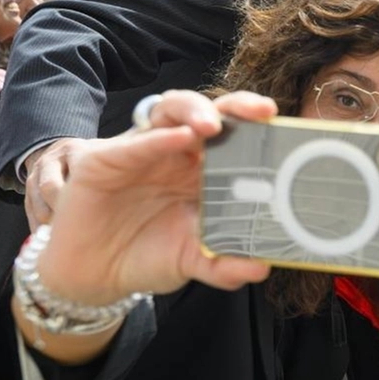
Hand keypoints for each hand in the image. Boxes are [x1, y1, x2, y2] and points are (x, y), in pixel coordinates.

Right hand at [32, 90, 273, 306]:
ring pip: (171, 111)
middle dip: (238, 106)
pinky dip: (158, 138)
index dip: (260, 129)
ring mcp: (144, 150)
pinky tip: (178, 138)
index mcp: (205, 171)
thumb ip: (224, 265)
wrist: (93, 273)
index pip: (237, 138)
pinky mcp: (108, 159)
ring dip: (195, 110)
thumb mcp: (192, 262)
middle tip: (261, 112)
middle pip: (211, 114)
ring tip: (213, 125)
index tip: (286, 131)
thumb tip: (261, 267)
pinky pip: (136, 143)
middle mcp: (178, 153)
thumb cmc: (147, 255)